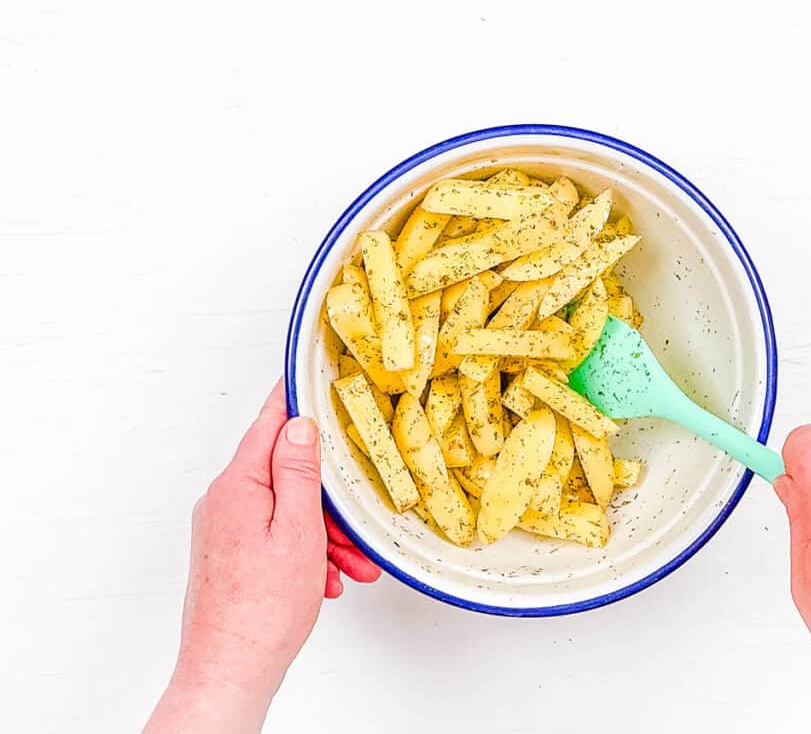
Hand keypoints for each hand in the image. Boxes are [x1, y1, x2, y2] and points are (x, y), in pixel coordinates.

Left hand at [144, 380, 378, 733]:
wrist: (229, 669)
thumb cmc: (262, 609)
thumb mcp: (298, 529)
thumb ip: (299, 472)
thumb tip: (300, 425)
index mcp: (238, 485)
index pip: (270, 421)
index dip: (296, 395)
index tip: (311, 370)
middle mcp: (224, 500)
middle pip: (286, 472)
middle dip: (328, 497)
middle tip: (357, 525)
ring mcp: (224, 527)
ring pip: (286, 508)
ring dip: (323, 532)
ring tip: (350, 566)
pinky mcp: (229, 551)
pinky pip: (275, 534)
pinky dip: (305, 550)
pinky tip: (327, 577)